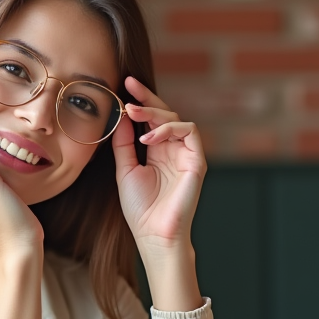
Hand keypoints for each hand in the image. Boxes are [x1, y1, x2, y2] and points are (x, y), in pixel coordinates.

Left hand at [112, 77, 206, 252]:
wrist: (153, 233)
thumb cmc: (140, 208)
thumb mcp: (125, 169)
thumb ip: (123, 143)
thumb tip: (121, 115)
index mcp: (157, 150)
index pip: (150, 119)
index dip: (140, 100)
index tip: (124, 85)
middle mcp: (173, 149)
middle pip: (164, 112)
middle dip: (147, 98)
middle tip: (128, 88)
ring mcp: (186, 154)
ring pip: (176, 118)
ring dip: (154, 113)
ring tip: (134, 114)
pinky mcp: (197, 160)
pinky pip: (189, 131)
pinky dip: (169, 129)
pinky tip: (148, 138)